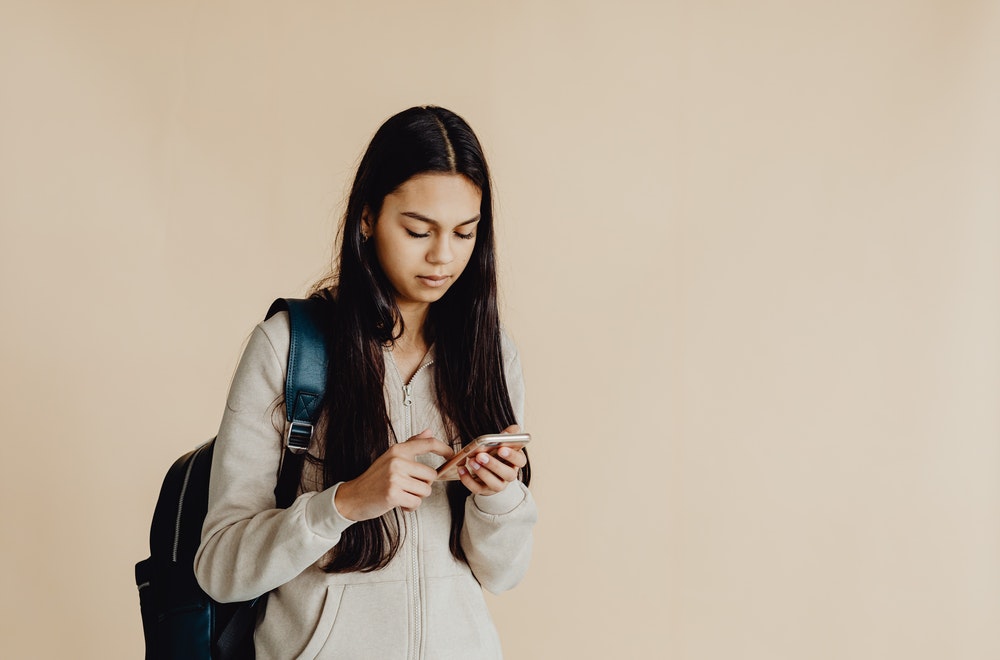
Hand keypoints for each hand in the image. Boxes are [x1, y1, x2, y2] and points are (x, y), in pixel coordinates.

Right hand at [335, 429, 453, 520]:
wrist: (353, 497)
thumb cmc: (374, 479)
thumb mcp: (391, 457)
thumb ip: (412, 444)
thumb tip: (428, 431)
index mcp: (398, 450)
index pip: (428, 444)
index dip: (444, 449)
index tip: (451, 455)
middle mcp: (397, 461)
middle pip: (431, 475)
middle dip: (423, 485)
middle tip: (408, 487)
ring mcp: (395, 477)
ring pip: (425, 490)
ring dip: (416, 497)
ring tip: (402, 495)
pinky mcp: (393, 494)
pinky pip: (416, 502)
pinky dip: (410, 507)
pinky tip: (399, 503)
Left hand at [458, 424, 527, 495]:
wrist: (489, 472)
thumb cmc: (496, 455)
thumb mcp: (503, 444)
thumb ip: (508, 436)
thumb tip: (514, 428)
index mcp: (516, 462)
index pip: (520, 460)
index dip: (512, 455)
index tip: (501, 448)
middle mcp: (509, 476)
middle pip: (507, 474)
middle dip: (494, 464)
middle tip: (480, 455)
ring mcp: (497, 485)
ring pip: (494, 484)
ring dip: (482, 472)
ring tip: (471, 460)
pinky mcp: (484, 491)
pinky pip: (477, 489)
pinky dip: (468, 480)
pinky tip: (461, 468)